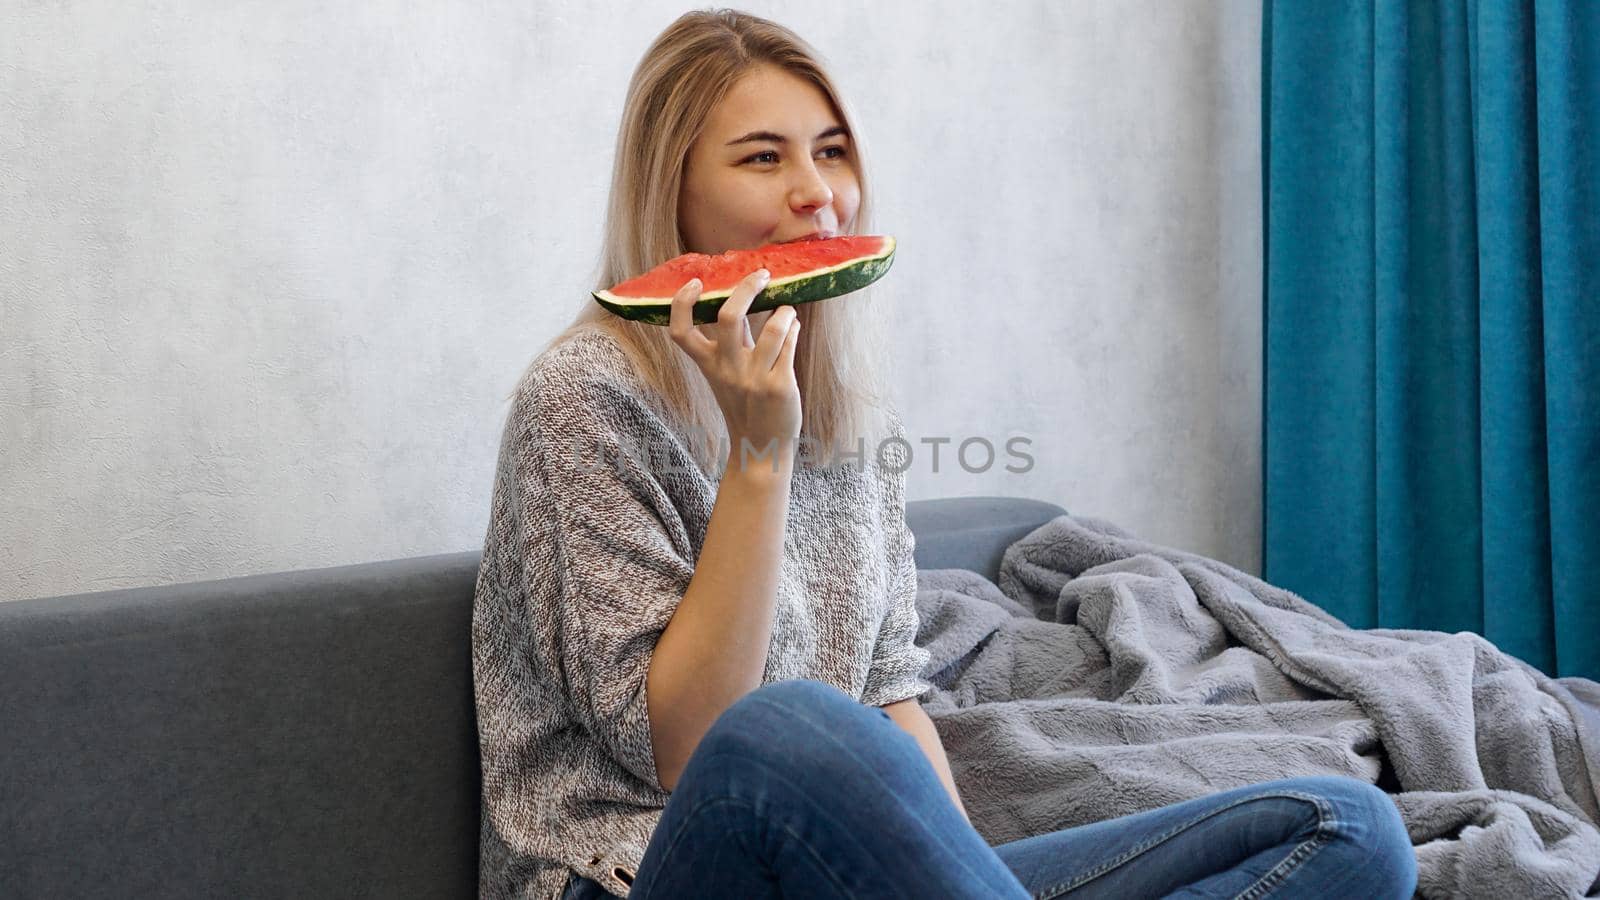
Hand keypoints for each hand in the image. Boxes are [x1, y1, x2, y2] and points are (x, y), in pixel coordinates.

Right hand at [667, 268, 801, 473]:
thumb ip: (734, 340)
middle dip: (747, 288)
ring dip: (784, 311)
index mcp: (709, 365)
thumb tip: (745, 297)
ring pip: (772, 328)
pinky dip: (793, 328)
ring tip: (787, 310)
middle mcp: (728, 370)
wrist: (761, 447)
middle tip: (761, 275)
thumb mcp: (728, 373)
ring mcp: (754, 378)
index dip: (682, 303)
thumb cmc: (745, 403)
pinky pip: (789, 344)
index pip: (680, 332)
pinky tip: (794, 327)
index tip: (696, 282)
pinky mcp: (780, 386)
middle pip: (730, 317)